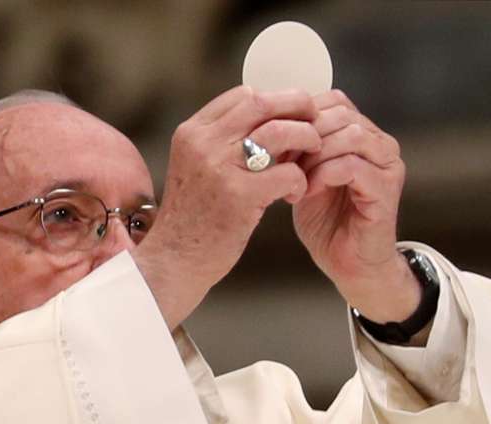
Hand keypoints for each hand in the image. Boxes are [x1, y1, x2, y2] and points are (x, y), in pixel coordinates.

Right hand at [133, 86, 321, 328]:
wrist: (175, 261)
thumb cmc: (194, 218)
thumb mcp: (197, 169)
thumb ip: (224, 144)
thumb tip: (272, 121)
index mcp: (192, 132)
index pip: (243, 95)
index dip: (276, 99)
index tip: (293, 114)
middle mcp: (203, 143)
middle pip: (263, 103)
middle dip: (298, 107)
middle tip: (316, 124)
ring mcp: (220, 168)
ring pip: (280, 131)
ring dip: (306, 140)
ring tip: (313, 157)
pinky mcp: (239, 196)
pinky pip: (288, 173)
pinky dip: (300, 180)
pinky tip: (296, 194)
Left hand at [293, 90, 420, 322]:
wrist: (349, 266)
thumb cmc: (327, 224)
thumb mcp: (304, 177)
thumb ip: (298, 149)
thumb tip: (271, 123)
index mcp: (362, 134)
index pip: (332, 101)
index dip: (300, 117)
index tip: (276, 142)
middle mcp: (380, 143)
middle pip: (340, 113)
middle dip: (304, 134)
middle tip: (281, 160)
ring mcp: (387, 165)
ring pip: (348, 135)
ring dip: (313, 154)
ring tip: (293, 178)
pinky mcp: (386, 188)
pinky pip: (351, 165)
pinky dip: (322, 175)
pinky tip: (306, 191)